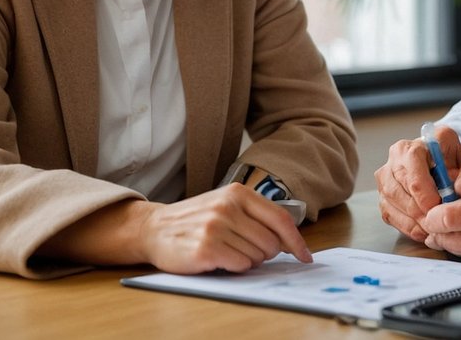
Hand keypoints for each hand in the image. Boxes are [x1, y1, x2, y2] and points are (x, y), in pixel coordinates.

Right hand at [138, 183, 311, 273]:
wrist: (154, 228)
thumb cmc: (196, 219)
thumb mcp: (226, 205)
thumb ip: (256, 216)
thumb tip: (290, 241)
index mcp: (238, 193)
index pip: (281, 219)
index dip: (297, 241)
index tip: (305, 257)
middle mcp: (228, 207)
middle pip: (271, 242)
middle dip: (265, 253)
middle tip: (245, 250)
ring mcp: (216, 227)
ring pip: (257, 256)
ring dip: (247, 261)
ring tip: (227, 251)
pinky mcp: (205, 249)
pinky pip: (239, 266)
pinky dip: (234, 267)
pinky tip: (218, 259)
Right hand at [375, 124, 460, 241]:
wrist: (445, 164)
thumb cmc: (454, 164)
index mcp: (417, 146)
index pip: (414, 177)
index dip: (426, 198)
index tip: (440, 209)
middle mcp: (396, 157)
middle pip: (399, 192)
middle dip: (420, 213)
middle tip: (438, 223)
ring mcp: (385, 175)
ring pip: (391, 205)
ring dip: (412, 221)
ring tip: (433, 226)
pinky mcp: (383, 193)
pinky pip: (389, 214)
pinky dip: (407, 226)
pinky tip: (423, 228)